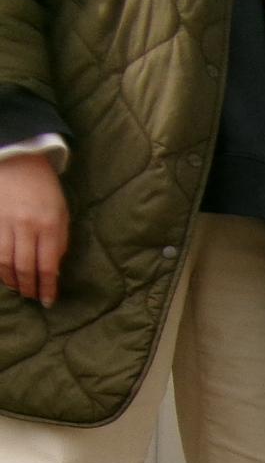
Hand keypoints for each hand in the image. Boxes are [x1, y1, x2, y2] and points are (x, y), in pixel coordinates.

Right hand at [0, 154, 68, 306]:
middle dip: (29, 287)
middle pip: (24, 267)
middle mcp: (26, 226)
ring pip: (4, 261)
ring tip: (17, 288)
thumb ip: (58, 242)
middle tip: (32, 297)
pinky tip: (3, 272)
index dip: (47, 287)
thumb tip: (54, 270)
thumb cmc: (45, 189)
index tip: (47, 301)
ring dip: (10, 279)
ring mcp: (4, 222)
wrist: (17, 161)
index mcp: (49, 226)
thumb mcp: (61, 214)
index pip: (48, 266)